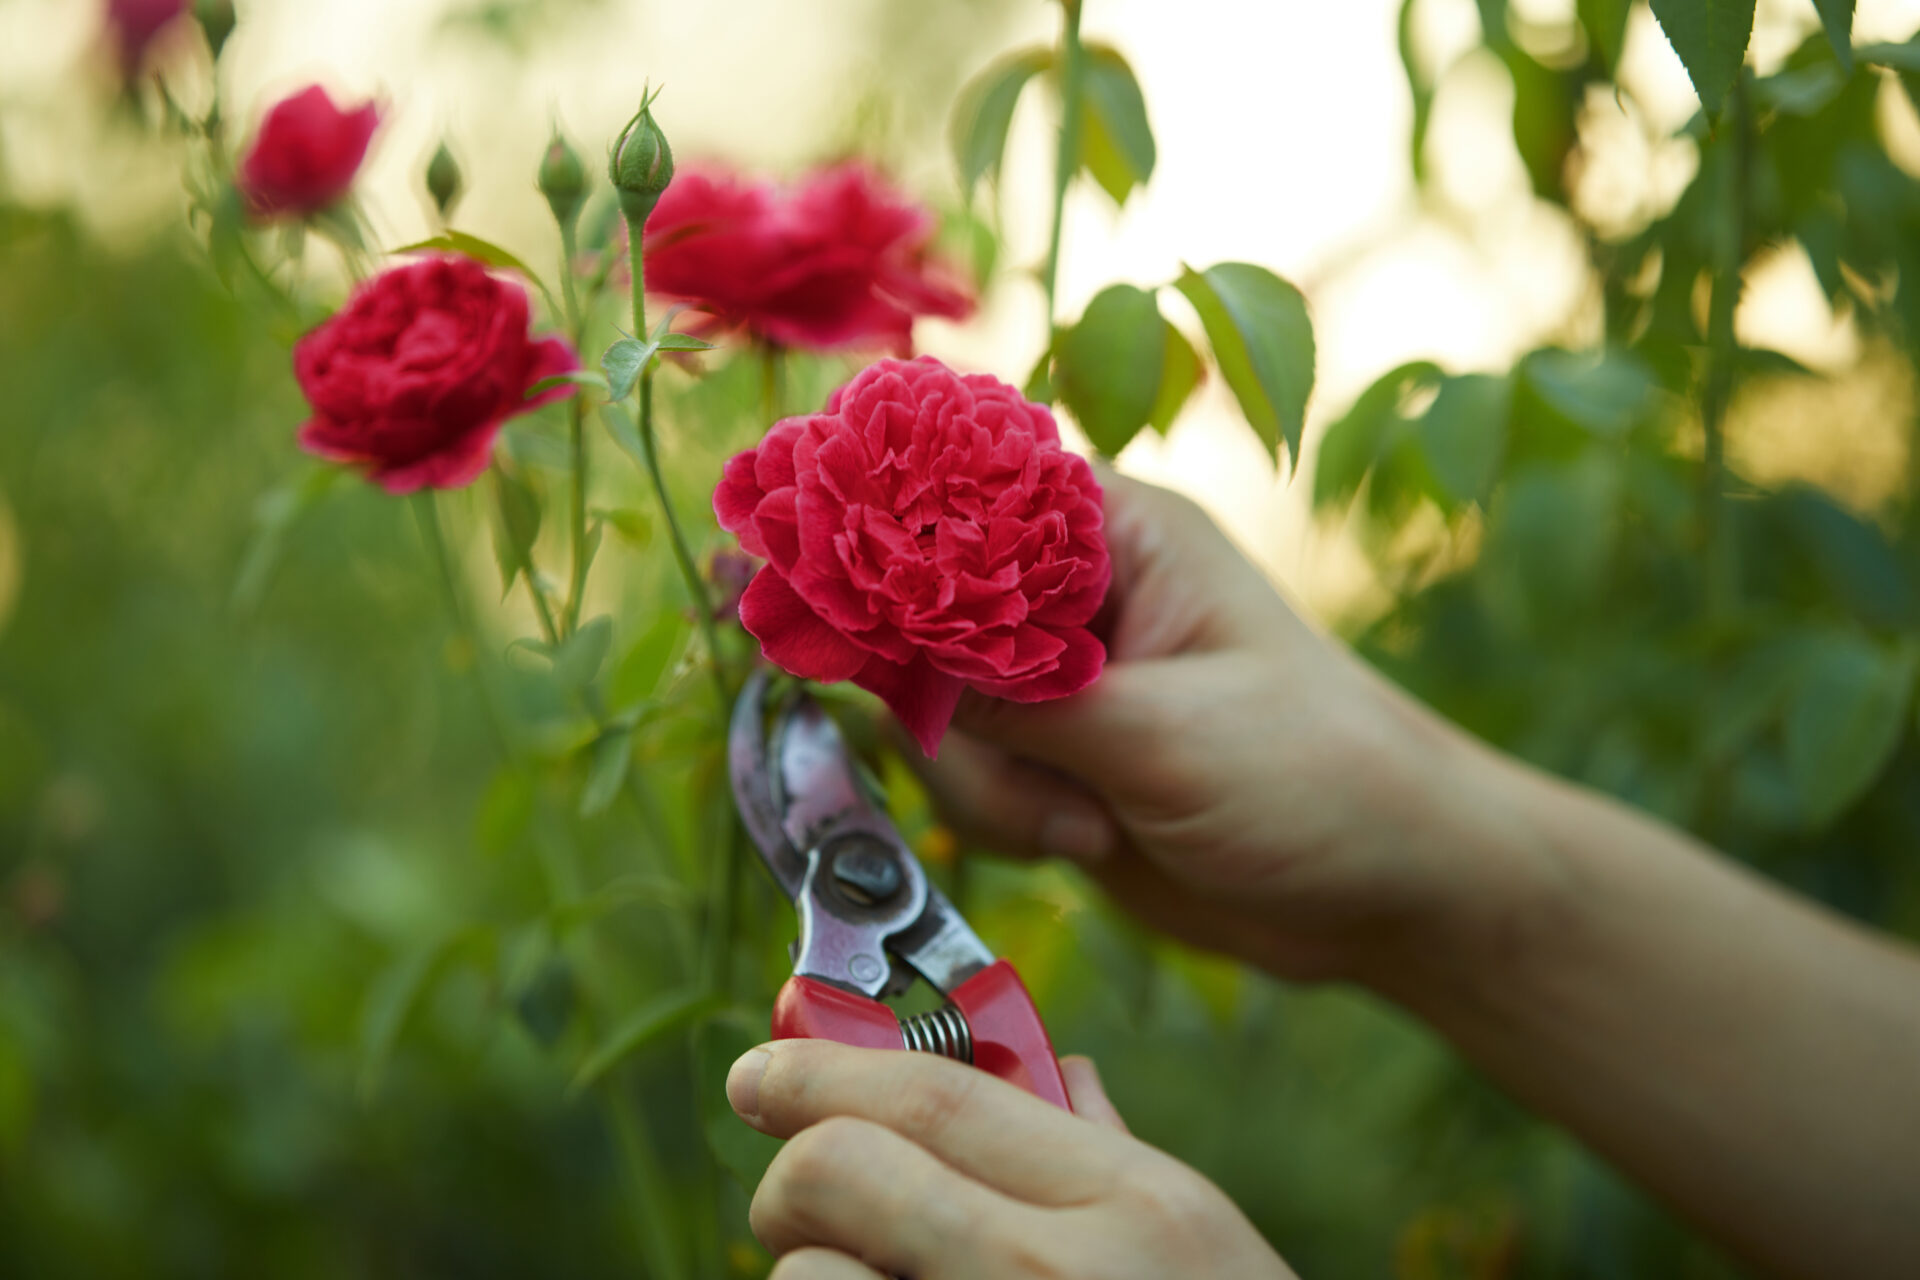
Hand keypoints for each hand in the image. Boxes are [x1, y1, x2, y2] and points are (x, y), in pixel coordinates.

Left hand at [727, 1039, 1297, 1278]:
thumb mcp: (1201, 1248)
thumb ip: (1110, 1157)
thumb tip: (1059, 1074)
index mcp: (1135, 1208)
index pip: (936, 1094)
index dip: (825, 1067)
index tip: (766, 1070)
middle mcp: (1049, 1277)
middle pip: (838, 1170)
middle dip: (795, 1172)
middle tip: (806, 1196)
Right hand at [908, 471, 1535, 982]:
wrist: (1387, 896)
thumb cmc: (1313, 778)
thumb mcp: (1161, 732)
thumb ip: (1014, 695)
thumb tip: (880, 651)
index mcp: (1117, 534)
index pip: (965, 496)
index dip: (889, 537)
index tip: (829, 590)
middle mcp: (1076, 597)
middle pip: (926, 618)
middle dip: (951, 709)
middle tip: (1027, 769)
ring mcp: (1060, 685)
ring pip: (937, 715)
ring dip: (991, 785)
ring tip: (1087, 824)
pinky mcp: (1055, 763)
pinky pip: (970, 780)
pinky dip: (1005, 821)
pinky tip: (1086, 844)